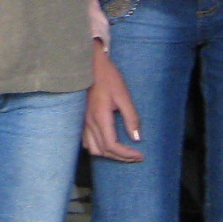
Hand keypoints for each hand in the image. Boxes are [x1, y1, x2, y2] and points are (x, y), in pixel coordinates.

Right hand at [85, 44, 143, 161]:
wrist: (90, 64)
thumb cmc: (108, 77)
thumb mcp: (124, 96)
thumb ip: (131, 118)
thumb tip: (137, 138)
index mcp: (100, 118)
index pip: (112, 146)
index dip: (126, 155)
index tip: (140, 155)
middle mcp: (89, 123)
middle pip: (103, 151)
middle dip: (121, 157)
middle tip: (135, 156)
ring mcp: (84, 121)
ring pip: (93, 149)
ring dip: (108, 154)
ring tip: (122, 152)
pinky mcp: (82, 119)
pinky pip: (87, 141)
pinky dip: (98, 147)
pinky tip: (107, 143)